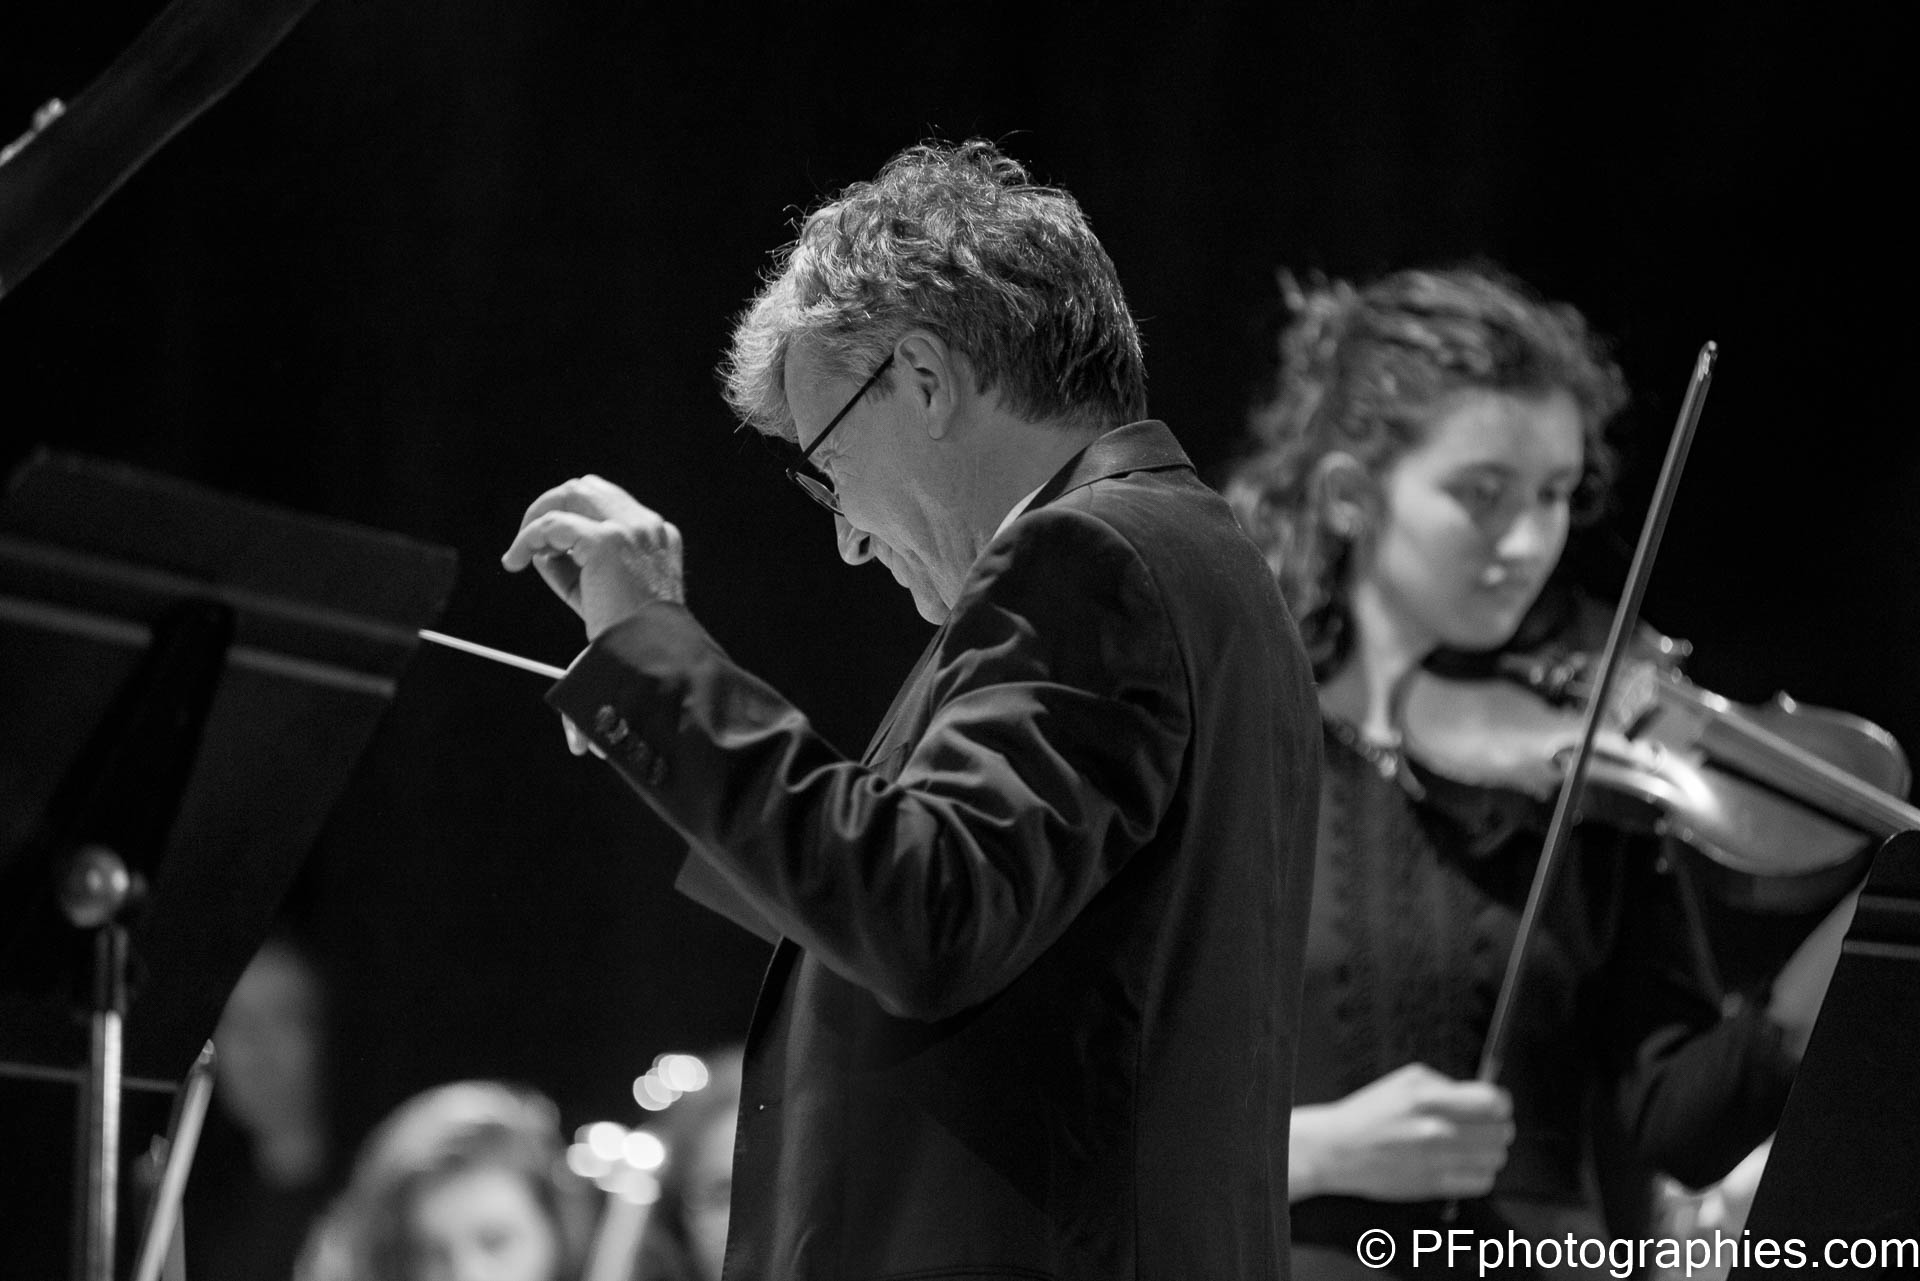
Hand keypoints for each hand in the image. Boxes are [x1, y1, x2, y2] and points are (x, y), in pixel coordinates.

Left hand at [501, 475, 684, 638]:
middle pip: (588, 488)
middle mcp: (647, 526)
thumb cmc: (628, 638)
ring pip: (570, 494)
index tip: (551, 550)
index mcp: (657, 537)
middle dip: (551, 507)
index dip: (572, 519)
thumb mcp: (603, 595)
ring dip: (538, 518)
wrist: (646, 658)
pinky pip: (552, 525)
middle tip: (527, 541)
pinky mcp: (607, 541)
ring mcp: (629, 529)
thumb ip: (575, 567)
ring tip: (520, 552)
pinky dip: (528, 538)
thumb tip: (541, 550)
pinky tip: (516, 559)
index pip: (607, 505)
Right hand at [1290, 1062, 1513, 1201]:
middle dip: (1497, 1126)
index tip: (1495, 1105)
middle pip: (1500, 1131)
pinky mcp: (1434, 1185)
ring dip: (1490, 1151)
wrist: (1338, 1149)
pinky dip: (1480, 1173)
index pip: (1492, 1102)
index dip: (1500, 1103)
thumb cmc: (1369, 1114)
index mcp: (1427, 1098)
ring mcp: (1436, 1160)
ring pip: (1495, 1158)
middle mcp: (1435, 1129)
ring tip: (1474, 1146)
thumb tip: (1482, 1095)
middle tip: (1485, 1125)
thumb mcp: (1406, 1081)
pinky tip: (1465, 1164)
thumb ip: (1446, 1085)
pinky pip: (1481, 1182)